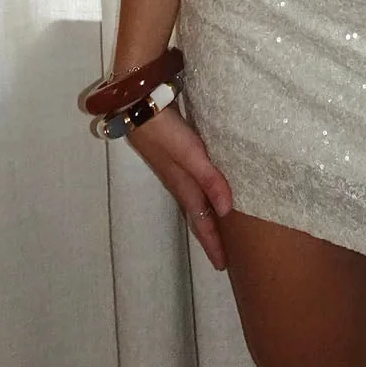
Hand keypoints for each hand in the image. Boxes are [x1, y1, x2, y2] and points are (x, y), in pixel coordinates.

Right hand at [126, 103, 233, 270]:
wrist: (137, 100)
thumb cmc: (163, 128)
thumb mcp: (189, 153)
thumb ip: (208, 178)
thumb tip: (228, 211)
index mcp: (182, 183)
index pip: (200, 220)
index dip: (212, 242)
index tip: (222, 266)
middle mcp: (178, 177)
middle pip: (197, 212)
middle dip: (209, 232)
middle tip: (225, 252)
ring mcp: (174, 164)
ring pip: (195, 195)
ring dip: (206, 211)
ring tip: (220, 223)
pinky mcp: (174, 148)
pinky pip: (194, 178)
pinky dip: (203, 189)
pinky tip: (210, 183)